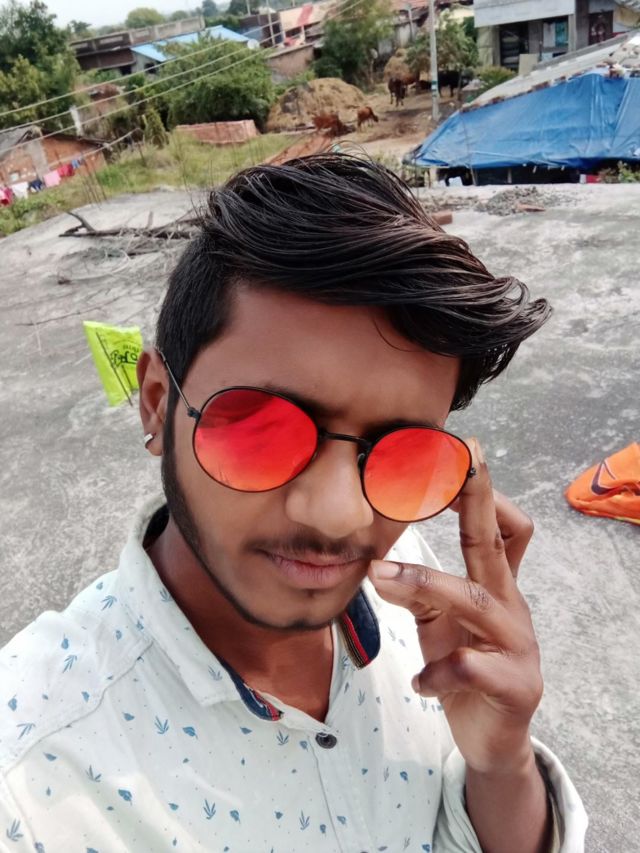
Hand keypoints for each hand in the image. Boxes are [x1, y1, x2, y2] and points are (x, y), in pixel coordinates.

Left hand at [368, 439, 542, 773]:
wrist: (491, 737)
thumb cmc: (463, 665)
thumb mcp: (437, 623)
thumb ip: (414, 592)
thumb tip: (375, 564)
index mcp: (494, 585)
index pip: (496, 529)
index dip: (481, 492)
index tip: (462, 454)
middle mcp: (510, 604)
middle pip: (493, 543)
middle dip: (479, 499)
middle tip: (463, 463)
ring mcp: (518, 643)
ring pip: (474, 599)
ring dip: (424, 582)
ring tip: (381, 576)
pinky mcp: (515, 685)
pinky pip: (470, 667)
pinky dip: (437, 671)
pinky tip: (420, 682)